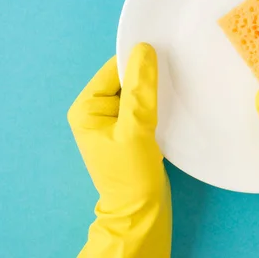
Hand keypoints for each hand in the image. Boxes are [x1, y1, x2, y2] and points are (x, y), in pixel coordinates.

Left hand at [68, 43, 170, 257]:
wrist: (141, 210)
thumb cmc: (132, 173)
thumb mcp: (136, 127)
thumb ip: (140, 88)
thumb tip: (144, 49)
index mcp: (86, 108)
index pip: (113, 71)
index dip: (138, 62)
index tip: (164, 54)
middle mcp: (94, 112)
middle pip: (124, 80)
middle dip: (146, 77)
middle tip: (173, 72)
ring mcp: (111, 122)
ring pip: (135, 93)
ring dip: (152, 91)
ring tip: (173, 88)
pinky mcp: (127, 130)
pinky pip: (141, 106)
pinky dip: (154, 104)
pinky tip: (169, 104)